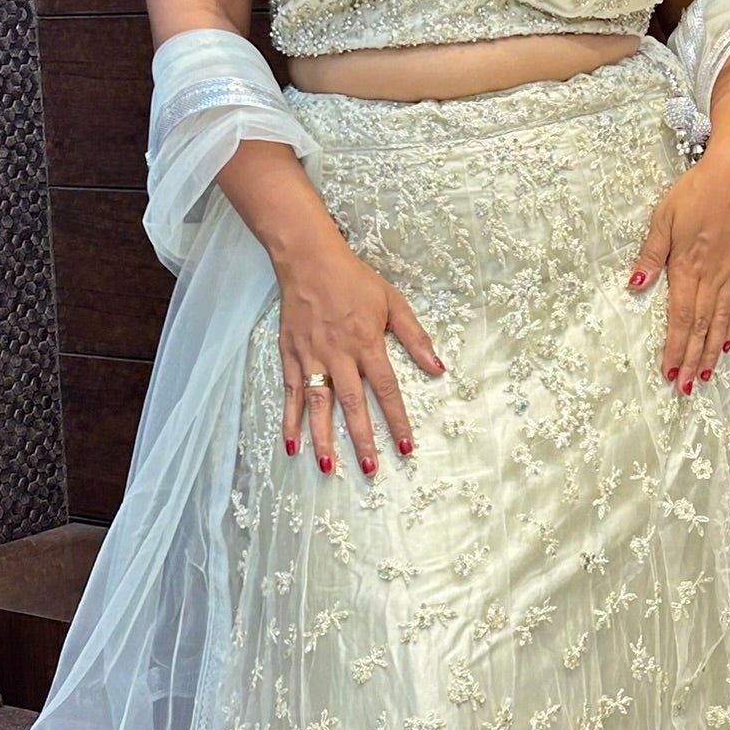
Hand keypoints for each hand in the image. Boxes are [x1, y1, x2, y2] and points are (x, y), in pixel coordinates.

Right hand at [276, 227, 445, 475]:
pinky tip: (291, 443)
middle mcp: (339, 354)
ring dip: (323, 438)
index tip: (405, 448)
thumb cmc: (354, 280)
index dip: (397, 420)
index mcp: (367, 343)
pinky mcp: (291, 356)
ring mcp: (312, 357)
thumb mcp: (393, 302)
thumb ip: (415, 337)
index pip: (386, 390)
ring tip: (328, 468)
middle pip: (352, 404)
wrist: (308, 260)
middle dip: (362, 439)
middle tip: (371, 469)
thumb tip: (439, 368)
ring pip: (318, 404)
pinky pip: (292, 393)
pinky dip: (290, 419)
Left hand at [625, 139, 729, 390]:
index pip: (681, 317)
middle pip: (701, 327)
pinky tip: (725, 343)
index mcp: (689, 265)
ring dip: (711, 351)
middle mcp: (713, 275)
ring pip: (721, 321)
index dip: (675, 347)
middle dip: (692, 359)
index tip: (669, 372)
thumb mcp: (664, 216)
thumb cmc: (698, 191)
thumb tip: (635, 284)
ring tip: (706, 376)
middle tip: (686, 388)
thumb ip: (651, 253)